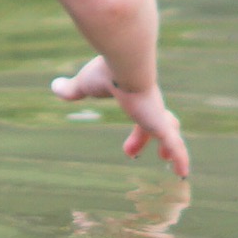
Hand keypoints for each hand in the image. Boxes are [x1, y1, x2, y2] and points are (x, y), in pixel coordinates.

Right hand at [53, 55, 189, 174]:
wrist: (125, 62)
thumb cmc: (106, 70)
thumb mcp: (85, 83)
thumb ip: (72, 89)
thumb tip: (55, 87)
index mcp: (136, 95)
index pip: (141, 115)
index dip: (136, 132)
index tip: (127, 149)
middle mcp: (151, 105)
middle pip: (156, 124)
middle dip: (143, 139)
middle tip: (131, 153)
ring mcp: (157, 115)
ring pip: (171, 135)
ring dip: (172, 152)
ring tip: (178, 170)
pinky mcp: (160, 123)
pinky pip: (176, 146)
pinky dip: (181, 159)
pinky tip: (183, 174)